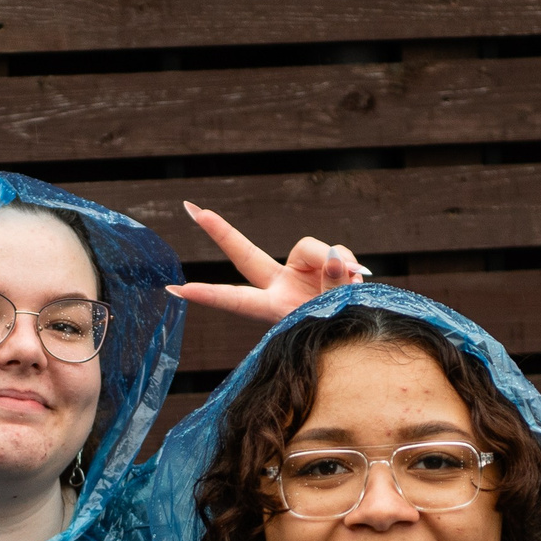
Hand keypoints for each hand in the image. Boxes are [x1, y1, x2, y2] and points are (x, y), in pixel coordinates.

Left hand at [166, 200, 369, 321]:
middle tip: (191, 208)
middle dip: (221, 232)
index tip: (177, 290)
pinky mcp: (319, 262)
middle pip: (246, 255)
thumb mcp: (336, 316)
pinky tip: (358, 277)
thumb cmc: (343, 332)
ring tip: (350, 284)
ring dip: (333, 262)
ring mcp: (298, 273)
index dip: (209, 295)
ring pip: (310, 248)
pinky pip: (334, 249)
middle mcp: (280, 287)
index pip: (237, 300)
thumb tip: (335, 257)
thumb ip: (333, 286)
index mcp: (275, 309)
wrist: (363, 328)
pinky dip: (349, 262)